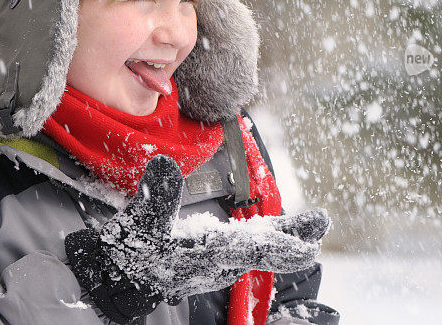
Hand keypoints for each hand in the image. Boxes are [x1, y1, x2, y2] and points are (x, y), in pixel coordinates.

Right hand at [65, 155, 329, 323]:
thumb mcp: (140, 221)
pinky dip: (268, 243)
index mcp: (204, 253)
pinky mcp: (213, 260)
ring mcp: (217, 264)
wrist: (119, 277)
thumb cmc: (131, 249)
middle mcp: (217, 262)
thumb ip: (155, 196)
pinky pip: (247, 251)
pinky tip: (280, 235)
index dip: (279, 246)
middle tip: (322, 225)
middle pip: (262, 251)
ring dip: (286, 240)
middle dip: (294, 240)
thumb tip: (164, 164)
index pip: (249, 250)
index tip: (308, 245)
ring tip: (314, 227)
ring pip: (257, 251)